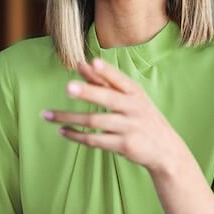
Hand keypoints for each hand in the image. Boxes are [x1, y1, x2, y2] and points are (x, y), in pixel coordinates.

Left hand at [43, 57, 190, 176]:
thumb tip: (82, 64)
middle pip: (108, 98)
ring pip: (94, 121)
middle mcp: (133, 108)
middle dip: (88, 92)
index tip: (92, 63)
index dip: (107, 72)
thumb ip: (106, 82)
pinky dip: (76, 136)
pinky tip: (62, 131)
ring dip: (68, 118)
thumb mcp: (130, 99)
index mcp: (135, 93)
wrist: (166, 150)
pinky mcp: (124, 145)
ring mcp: (129, 127)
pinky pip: (94, 139)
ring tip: (47, 115)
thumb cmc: (142, 118)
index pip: (120, 80)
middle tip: (67, 87)